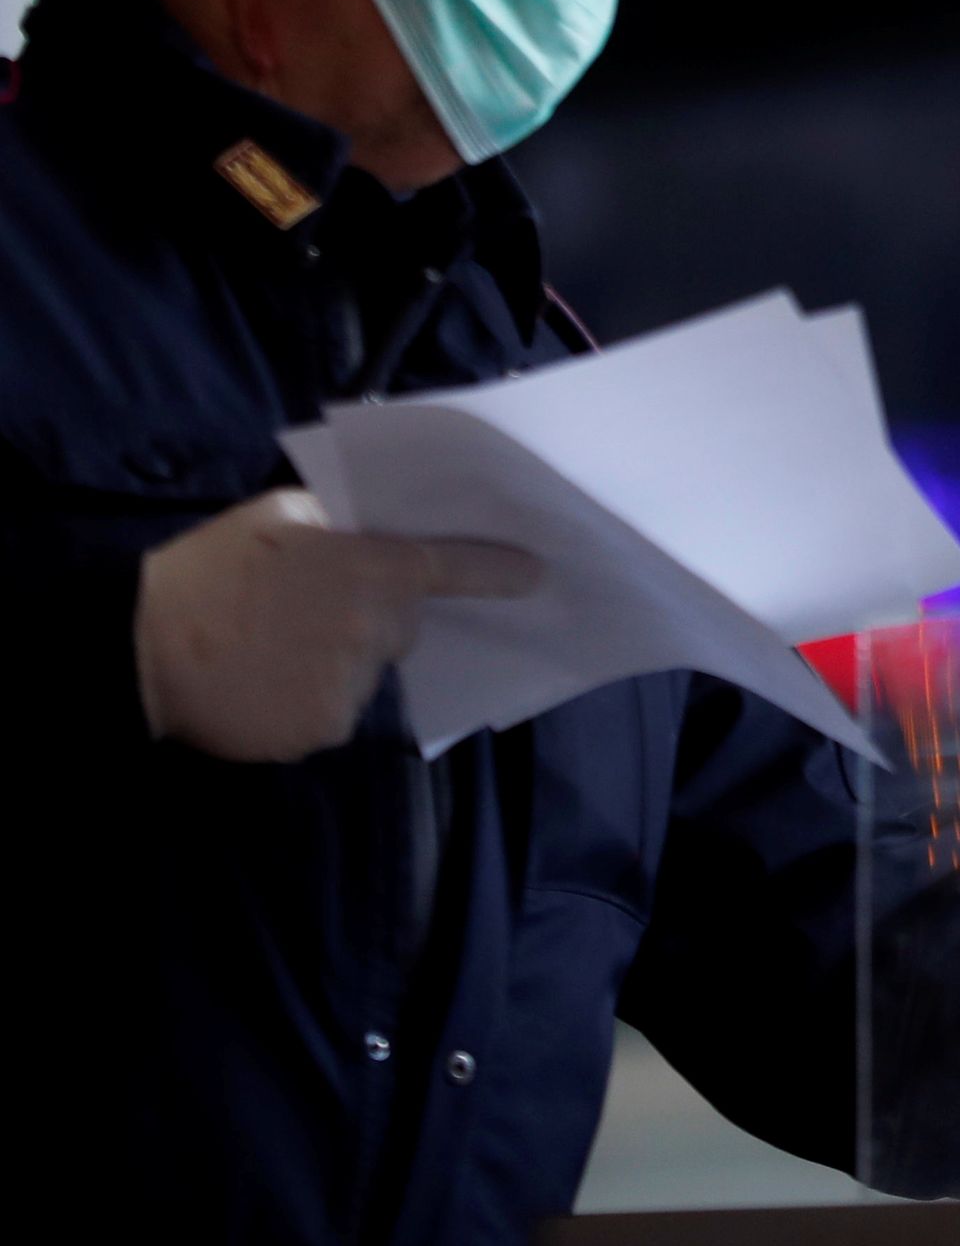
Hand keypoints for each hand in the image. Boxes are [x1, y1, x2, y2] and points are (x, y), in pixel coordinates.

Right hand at [134, 489, 539, 761]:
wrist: (136, 648)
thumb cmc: (206, 571)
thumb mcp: (279, 516)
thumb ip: (340, 524)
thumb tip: (374, 528)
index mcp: (369, 569)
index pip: (451, 567)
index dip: (496, 571)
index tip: (536, 574)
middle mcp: (373, 630)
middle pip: (400, 627)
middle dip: (369, 618)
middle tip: (306, 612)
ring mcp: (350, 685)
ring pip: (364, 673)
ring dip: (334, 662)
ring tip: (269, 650)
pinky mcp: (322, 730)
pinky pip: (334, 713)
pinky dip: (307, 702)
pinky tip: (261, 684)